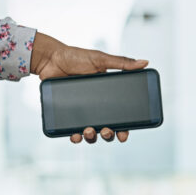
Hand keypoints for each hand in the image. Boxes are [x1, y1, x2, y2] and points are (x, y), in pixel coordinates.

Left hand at [29, 32, 148, 143]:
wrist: (50, 58)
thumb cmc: (76, 57)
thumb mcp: (101, 59)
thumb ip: (122, 63)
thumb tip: (145, 62)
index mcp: (108, 95)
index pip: (120, 115)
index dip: (124, 127)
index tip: (124, 134)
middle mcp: (96, 106)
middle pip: (107, 128)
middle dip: (108, 135)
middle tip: (106, 131)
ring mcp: (81, 111)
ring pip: (91, 132)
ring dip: (92, 137)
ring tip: (89, 131)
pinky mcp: (66, 113)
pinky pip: (72, 130)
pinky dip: (74, 136)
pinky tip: (75, 136)